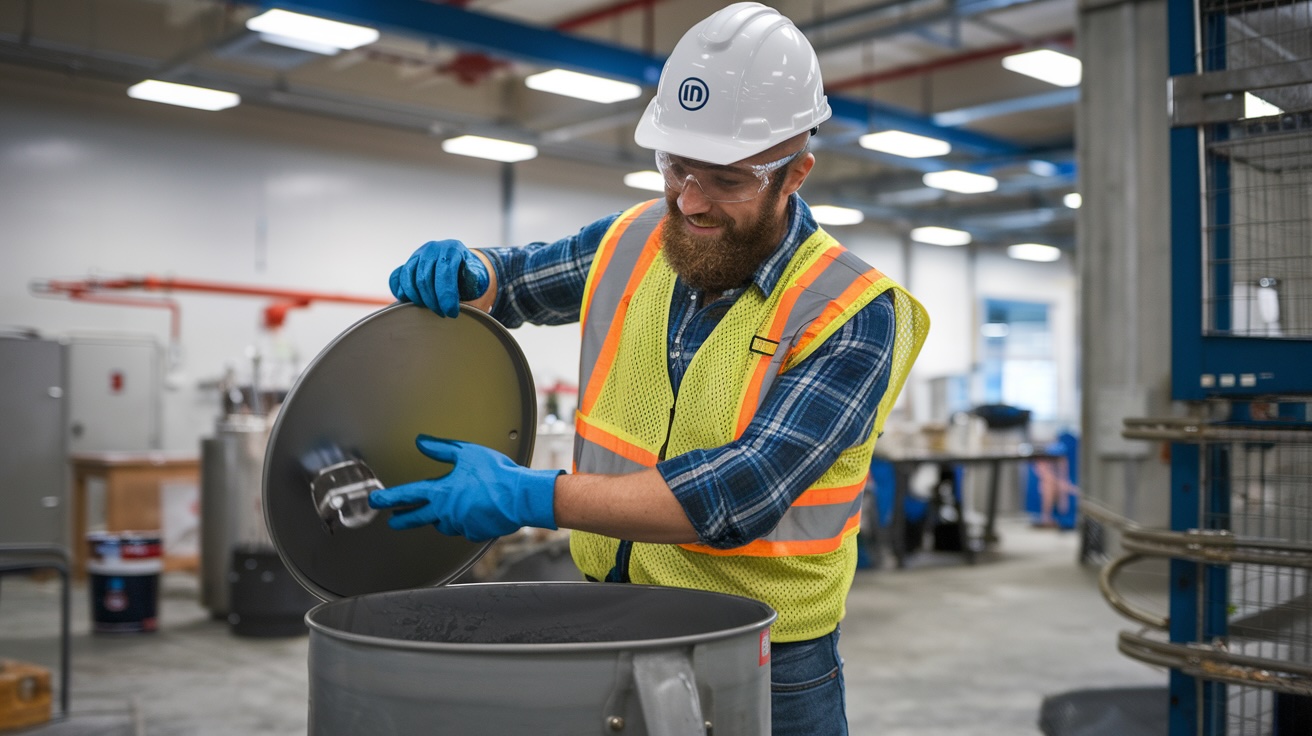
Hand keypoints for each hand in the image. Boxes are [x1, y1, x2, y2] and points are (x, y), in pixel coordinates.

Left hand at [368, 435, 561, 541]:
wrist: (520, 497)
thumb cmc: (497, 474)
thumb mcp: (467, 453)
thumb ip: (441, 448)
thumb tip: (422, 442)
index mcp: (442, 491)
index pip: (408, 495)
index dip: (389, 498)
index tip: (377, 501)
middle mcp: (447, 512)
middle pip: (417, 518)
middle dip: (403, 519)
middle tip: (394, 520)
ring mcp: (460, 525)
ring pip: (442, 524)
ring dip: (438, 518)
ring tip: (441, 512)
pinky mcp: (474, 533)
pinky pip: (462, 529)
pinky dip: (462, 522)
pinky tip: (470, 514)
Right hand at [389, 240, 489, 317]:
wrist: (456, 260)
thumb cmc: (466, 272)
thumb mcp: (475, 273)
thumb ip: (473, 279)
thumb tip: (469, 289)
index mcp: (452, 249)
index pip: (446, 271)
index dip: (447, 295)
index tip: (451, 313)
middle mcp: (432, 249)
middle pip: (425, 278)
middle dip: (432, 301)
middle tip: (442, 314)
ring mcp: (417, 255)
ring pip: (408, 278)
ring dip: (417, 298)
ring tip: (429, 309)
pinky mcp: (406, 263)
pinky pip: (396, 278)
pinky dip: (400, 291)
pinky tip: (409, 302)